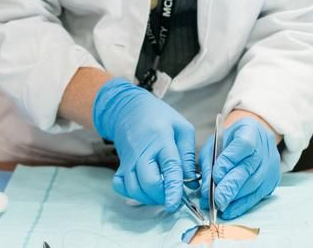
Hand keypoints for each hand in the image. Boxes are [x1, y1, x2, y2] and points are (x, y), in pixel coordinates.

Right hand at [92, 78, 196, 211]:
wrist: (129, 108)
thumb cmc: (159, 117)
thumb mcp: (182, 128)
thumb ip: (189, 154)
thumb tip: (191, 182)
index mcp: (162, 139)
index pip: (169, 167)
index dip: (173, 188)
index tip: (175, 204)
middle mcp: (143, 151)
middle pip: (149, 182)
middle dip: (162, 195)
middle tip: (172, 194)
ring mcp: (129, 160)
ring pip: (134, 188)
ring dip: (149, 197)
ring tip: (160, 192)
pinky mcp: (121, 165)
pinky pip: (121, 186)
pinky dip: (131, 193)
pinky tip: (143, 189)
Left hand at [199, 115, 281, 220]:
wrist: (253, 139)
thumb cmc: (230, 141)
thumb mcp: (215, 144)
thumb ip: (209, 163)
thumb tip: (205, 189)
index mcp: (251, 130)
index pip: (243, 145)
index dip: (229, 161)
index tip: (216, 176)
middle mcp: (265, 147)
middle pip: (249, 168)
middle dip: (231, 186)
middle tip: (217, 199)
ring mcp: (272, 164)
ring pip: (254, 184)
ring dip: (236, 198)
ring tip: (219, 206)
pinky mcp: (273, 180)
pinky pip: (258, 195)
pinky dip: (242, 204)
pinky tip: (230, 210)